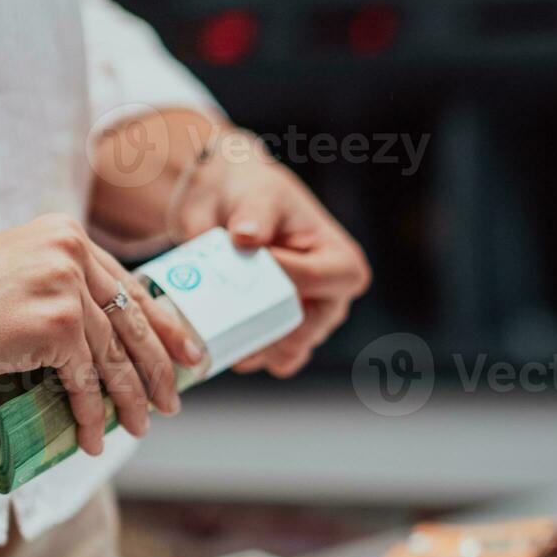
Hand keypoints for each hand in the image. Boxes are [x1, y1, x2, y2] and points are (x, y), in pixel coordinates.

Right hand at [0, 215, 203, 454]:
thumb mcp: (20, 279)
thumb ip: (64, 290)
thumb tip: (114, 335)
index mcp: (66, 235)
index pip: (128, 286)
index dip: (163, 324)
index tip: (189, 352)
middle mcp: (70, 252)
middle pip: (130, 320)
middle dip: (158, 366)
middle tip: (172, 399)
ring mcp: (63, 286)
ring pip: (112, 355)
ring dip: (130, 398)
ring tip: (140, 425)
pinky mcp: (54, 323)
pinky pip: (84, 378)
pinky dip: (92, 412)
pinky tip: (94, 435)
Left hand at [174, 131, 371, 377]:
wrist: (227, 208)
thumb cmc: (251, 195)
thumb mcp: (256, 194)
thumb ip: (254, 213)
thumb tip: (246, 236)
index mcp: (342, 264)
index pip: (315, 280)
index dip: (277, 275)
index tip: (241, 254)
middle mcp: (334, 302)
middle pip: (301, 329)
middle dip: (257, 319)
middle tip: (218, 296)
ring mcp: (308, 327)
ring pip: (282, 355)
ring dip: (246, 342)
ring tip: (214, 314)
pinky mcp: (281, 342)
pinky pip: (264, 362)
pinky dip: (237, 351)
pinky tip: (215, 328)